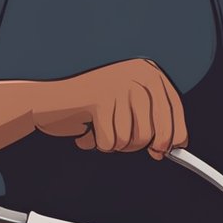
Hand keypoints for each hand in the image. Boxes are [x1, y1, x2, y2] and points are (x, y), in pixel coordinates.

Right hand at [31, 59, 187, 159]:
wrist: (47, 102)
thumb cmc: (89, 107)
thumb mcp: (127, 107)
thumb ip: (152, 121)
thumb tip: (175, 145)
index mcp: (147, 71)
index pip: (175, 109)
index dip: (175, 135)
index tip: (168, 150)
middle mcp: (137, 74)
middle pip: (158, 130)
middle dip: (140, 145)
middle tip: (120, 141)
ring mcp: (118, 85)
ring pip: (134, 140)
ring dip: (116, 144)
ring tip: (100, 128)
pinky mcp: (100, 99)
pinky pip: (111, 142)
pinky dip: (98, 143)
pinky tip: (88, 128)